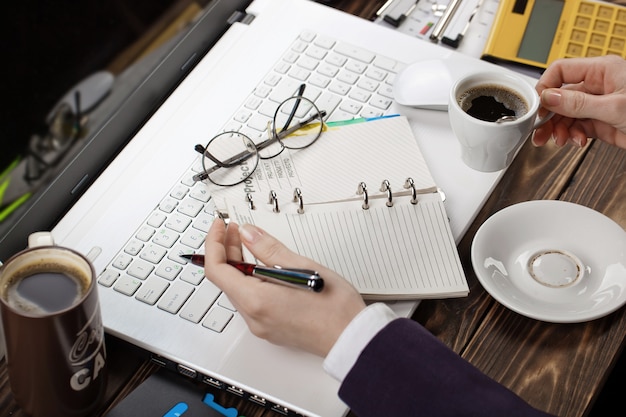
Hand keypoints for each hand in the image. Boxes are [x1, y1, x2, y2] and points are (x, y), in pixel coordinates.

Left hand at [203, 219, 365, 356]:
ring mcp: (261, 325)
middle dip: (227, 250)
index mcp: (257, 301)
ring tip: (250, 243)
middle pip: (226, 279)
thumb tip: (248, 233)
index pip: (217, 269)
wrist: (352, 338)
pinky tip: (263, 265)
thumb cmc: (335, 308)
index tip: (220, 225)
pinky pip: (250, 300)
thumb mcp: (302, 267)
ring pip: (238, 290)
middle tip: (236, 230)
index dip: (214, 242)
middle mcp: (253, 317)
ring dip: (239, 264)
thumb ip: (269, 249)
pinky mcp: (270, 327)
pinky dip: (250, 279)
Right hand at [533, 55, 625, 148]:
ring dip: (558, 129)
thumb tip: (550, 97)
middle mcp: (599, 85)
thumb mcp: (613, 107)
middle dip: (549, 114)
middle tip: (539, 130)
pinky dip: (572, 136)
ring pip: (567, 114)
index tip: (536, 106)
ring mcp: (599, 104)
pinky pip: (577, 127)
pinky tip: (575, 141)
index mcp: (603, 70)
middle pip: (561, 96)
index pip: (562, 71)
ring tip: (558, 140)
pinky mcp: (602, 122)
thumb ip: (578, 103)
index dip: (545, 87)